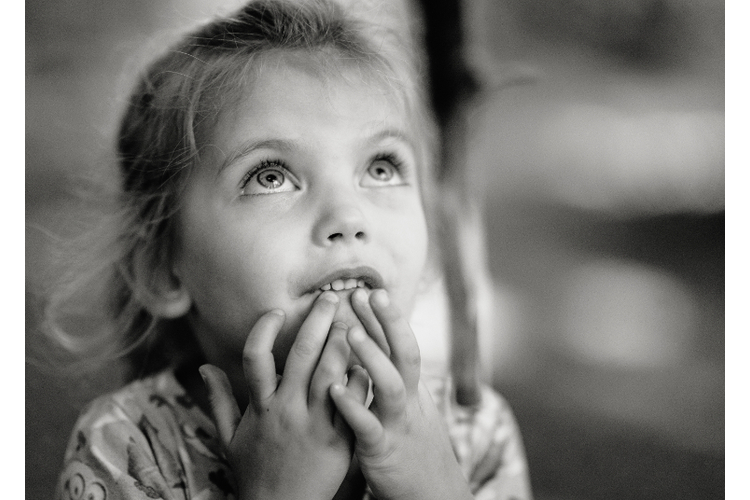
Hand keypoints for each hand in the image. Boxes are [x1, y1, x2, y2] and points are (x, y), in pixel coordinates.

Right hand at [199, 292, 369, 499]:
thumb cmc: (255, 472)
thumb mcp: (229, 437)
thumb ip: (218, 400)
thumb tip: (203, 367)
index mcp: (260, 407)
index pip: (255, 357)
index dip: (265, 329)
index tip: (279, 310)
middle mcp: (286, 410)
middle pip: (301, 356)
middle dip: (317, 322)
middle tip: (331, 298)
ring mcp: (315, 425)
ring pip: (330, 374)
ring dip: (342, 344)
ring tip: (354, 321)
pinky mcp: (339, 441)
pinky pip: (352, 403)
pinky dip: (359, 380)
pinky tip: (368, 363)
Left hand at [330, 289, 473, 499]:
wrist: (433, 497)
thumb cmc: (413, 450)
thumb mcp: (409, 411)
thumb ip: (393, 381)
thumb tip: (377, 352)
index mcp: (413, 390)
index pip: (402, 345)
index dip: (386, 319)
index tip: (370, 291)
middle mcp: (409, 402)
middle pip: (405, 354)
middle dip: (387, 323)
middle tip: (367, 293)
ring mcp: (398, 425)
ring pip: (390, 385)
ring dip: (372, 357)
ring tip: (350, 332)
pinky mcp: (384, 451)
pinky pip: (368, 427)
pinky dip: (353, 407)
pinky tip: (334, 390)